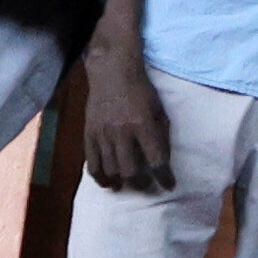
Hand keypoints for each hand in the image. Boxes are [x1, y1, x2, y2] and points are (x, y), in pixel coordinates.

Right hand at [76, 33, 174, 193]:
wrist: (112, 72)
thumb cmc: (141, 91)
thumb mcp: (159, 110)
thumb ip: (161, 135)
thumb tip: (163, 161)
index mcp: (143, 125)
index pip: (156, 161)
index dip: (164, 178)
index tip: (169, 186)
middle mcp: (122, 132)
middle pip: (130, 171)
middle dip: (141, 184)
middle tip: (146, 186)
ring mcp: (103, 134)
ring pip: (111, 170)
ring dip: (121, 182)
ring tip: (126, 185)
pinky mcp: (89, 133)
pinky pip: (92, 162)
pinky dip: (100, 177)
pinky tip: (107, 183)